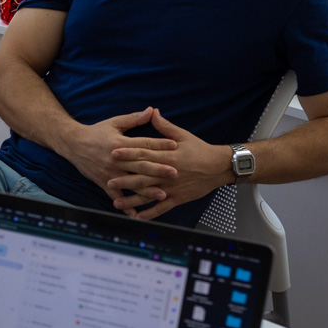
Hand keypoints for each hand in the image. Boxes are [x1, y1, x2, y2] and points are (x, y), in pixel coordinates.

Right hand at [61, 108, 177, 199]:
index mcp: (119, 142)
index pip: (142, 144)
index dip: (159, 144)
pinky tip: (137, 213)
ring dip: (146, 190)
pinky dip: (125, 206)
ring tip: (162, 194)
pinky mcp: (103, 182)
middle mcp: (115, 159)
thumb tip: (152, 110)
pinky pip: (116, 196)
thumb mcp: (114, 122)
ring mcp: (109, 173)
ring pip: (130, 182)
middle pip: (140, 165)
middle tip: (175, 172)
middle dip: (158, 169)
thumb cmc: (95, 132)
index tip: (175, 146)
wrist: (72, 144)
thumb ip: (134, 118)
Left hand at [106, 109, 231, 219]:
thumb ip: (164, 126)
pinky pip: (161, 208)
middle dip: (124, 179)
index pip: (143, 154)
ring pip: (148, 194)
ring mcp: (172, 187)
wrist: (219, 167)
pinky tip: (137, 216)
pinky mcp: (178, 198)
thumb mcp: (183, 135)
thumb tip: (152, 112)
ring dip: (132, 199)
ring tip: (116, 202)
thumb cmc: (200, 150)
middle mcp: (167, 173)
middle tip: (108, 181)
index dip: (127, 154)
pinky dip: (149, 213)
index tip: (112, 153)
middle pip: (142, 176)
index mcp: (167, 155)